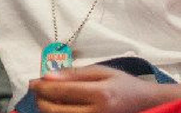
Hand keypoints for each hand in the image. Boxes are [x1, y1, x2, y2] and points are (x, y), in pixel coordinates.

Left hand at [30, 65, 159, 112]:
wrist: (148, 104)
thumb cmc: (124, 85)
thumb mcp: (102, 72)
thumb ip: (74, 74)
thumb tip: (47, 76)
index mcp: (100, 94)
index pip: (61, 92)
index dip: (42, 87)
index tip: (32, 82)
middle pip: (55, 111)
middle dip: (41, 100)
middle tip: (37, 91)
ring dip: (46, 110)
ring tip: (46, 99)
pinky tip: (58, 108)